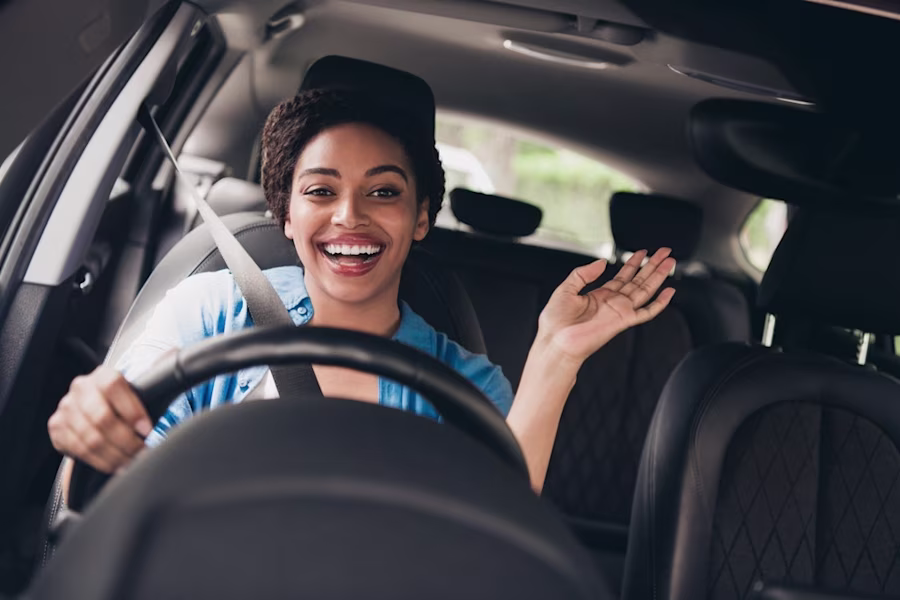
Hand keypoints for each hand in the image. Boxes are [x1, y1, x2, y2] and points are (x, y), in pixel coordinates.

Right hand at [48, 365, 151, 473]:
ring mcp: (66, 408)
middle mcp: (81, 389)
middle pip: (102, 418)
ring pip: (91, 438)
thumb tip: (166, 412)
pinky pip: (78, 450)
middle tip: (142, 453)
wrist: (94, 402)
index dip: (132, 410)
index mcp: (102, 375)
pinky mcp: (56, 427)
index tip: (148, 430)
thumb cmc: (122, 401)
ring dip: (115, 456)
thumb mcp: (135, 392)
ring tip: (132, 463)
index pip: (114, 387)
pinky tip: (116, 465)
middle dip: (126, 441)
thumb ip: (147, 399)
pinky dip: (100, 462)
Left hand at [538, 248, 675, 364]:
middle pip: (638, 280)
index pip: (622, 276)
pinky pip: (646, 312)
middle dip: (652, 265)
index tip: (643, 252)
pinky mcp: (623, 321)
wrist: (555, 342)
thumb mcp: (566, 289)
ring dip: (658, 276)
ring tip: (670, 262)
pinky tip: (669, 292)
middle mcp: (612, 303)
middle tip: (664, 252)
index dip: (633, 263)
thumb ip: (583, 274)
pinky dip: (659, 303)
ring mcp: (620, 312)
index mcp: (599, 296)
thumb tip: (602, 262)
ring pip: (645, 290)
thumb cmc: (555, 322)